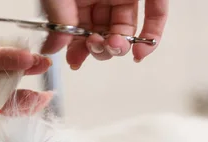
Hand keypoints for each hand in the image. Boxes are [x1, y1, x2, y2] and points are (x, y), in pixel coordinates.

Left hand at [0, 46, 51, 141]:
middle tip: (44, 67)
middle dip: (24, 70)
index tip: (27, 59)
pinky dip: (17, 120)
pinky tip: (31, 116)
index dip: (7, 57)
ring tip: (42, 99)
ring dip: (25, 98)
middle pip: (2, 75)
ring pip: (6, 99)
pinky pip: (0, 123)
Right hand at [40, 0, 167, 67]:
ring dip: (121, 47)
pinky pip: (156, 14)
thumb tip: (51, 50)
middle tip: (95, 47)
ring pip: (127, 29)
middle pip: (104, 33)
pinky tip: (142, 52)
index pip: (80, 30)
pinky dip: (152, 36)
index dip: (79, 49)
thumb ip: (57, 22)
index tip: (75, 62)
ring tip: (115, 46)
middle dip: (100, 49)